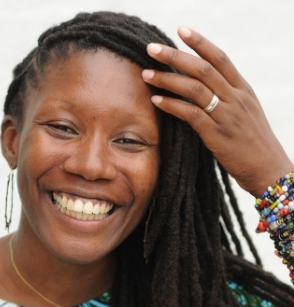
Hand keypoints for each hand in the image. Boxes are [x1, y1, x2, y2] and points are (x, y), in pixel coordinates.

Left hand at [142, 26, 292, 196]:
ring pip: (194, 89)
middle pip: (202, 69)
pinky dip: (172, 105)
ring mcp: (227, 116)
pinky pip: (191, 115)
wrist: (268, 168)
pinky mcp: (217, 135)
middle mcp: (236, 98)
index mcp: (243, 89)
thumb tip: (202, 86)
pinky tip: (156, 100)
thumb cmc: (253, 141)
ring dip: (167, 79)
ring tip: (146, 74)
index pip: (220, 58)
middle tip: (151, 48)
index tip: (181, 29)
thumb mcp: (245, 112)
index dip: (200, 42)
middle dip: (175, 56)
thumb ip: (228, 96)